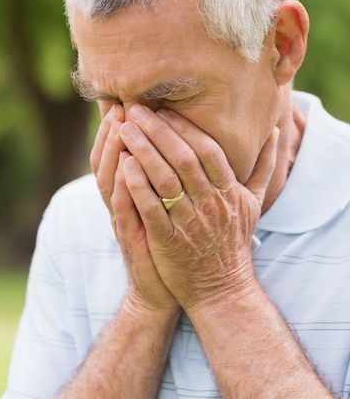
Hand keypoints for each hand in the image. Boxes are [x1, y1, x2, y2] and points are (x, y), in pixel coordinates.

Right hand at [90, 105, 178, 314]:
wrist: (165, 290)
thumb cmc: (173, 246)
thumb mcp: (170, 210)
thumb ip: (173, 179)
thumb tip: (186, 146)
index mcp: (137, 193)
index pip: (122, 152)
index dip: (122, 127)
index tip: (127, 99)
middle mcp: (126, 203)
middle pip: (111, 160)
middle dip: (114, 131)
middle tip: (118, 104)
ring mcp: (126, 221)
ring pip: (111, 182)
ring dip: (112, 153)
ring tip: (117, 126)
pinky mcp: (133, 240)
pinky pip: (123, 211)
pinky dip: (123, 190)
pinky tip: (125, 168)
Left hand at [119, 105, 277, 310]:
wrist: (222, 289)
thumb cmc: (234, 241)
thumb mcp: (254, 203)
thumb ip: (264, 166)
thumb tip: (276, 132)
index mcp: (229, 191)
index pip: (208, 150)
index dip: (185, 127)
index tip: (164, 109)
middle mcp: (211, 204)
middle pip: (184, 159)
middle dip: (158, 131)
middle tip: (136, 109)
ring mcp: (190, 223)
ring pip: (166, 180)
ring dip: (144, 151)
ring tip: (124, 129)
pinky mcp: (169, 241)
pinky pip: (152, 209)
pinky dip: (138, 186)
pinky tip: (123, 166)